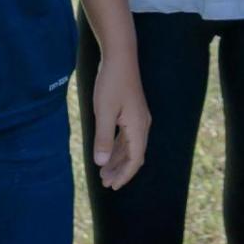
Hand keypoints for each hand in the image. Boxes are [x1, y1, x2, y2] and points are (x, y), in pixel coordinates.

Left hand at [91, 52, 149, 190]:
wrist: (120, 56)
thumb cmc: (111, 83)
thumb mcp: (104, 112)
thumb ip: (103, 139)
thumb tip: (101, 163)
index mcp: (138, 127)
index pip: (135, 159)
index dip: (124, 175)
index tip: (112, 187)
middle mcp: (142, 124)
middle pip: (134, 155)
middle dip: (120, 170)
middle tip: (105, 183)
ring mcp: (138, 117)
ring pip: (130, 146)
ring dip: (118, 160)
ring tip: (104, 172)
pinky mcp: (132, 111)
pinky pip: (127, 136)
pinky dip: (118, 147)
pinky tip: (107, 152)